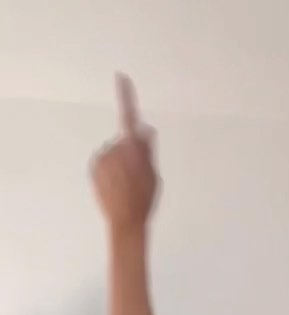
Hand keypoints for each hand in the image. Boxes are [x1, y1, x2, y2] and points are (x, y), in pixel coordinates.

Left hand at [92, 75, 158, 232]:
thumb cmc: (144, 200)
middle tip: (138, 176)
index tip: (121, 77)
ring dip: (120, 164)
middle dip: (130, 152)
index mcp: (132, 148)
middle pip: (124, 142)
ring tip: (127, 185)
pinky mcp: (94, 168)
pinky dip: (110, 171)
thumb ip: (147, 150)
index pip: (129, 116)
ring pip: (113, 154)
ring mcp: (102, 158)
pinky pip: (104, 163)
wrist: (125, 222)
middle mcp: (114, 148)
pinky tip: (117, 186)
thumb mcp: (153, 174)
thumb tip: (145, 129)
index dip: (126, 96)